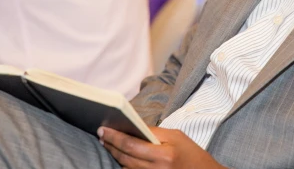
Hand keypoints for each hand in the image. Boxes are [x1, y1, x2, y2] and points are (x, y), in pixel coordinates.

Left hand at [98, 127, 225, 168]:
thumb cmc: (192, 154)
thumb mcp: (176, 136)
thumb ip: (153, 132)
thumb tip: (132, 127)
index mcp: (163, 156)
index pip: (131, 145)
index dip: (114, 137)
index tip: (103, 129)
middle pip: (125, 158)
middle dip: (111, 145)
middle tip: (101, 135)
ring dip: (115, 156)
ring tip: (108, 144)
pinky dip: (125, 166)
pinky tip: (120, 157)